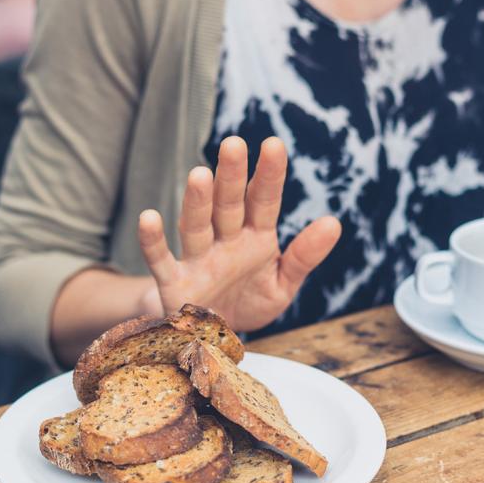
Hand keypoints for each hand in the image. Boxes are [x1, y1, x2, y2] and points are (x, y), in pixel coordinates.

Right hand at [138, 136, 340, 331]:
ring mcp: (198, 260)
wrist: (215, 338)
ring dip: (197, 202)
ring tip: (200, 175)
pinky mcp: (175, 283)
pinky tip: (149, 218)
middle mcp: (225, 242)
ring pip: (196, 226)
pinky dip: (154, 242)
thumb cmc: (249, 302)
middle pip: (228, 205)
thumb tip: (334, 223)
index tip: (274, 145)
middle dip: (230, 177)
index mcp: (255, 238)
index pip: (263, 201)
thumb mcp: (283, 284)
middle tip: (233, 144)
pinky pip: (161, 260)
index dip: (268, 175)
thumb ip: (304, 256)